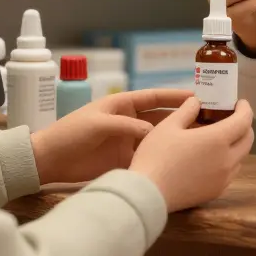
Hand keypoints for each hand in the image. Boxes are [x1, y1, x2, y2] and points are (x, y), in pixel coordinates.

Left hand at [31, 89, 192, 184]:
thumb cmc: (70, 133)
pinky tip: (179, 160)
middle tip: (205, 120)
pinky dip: (162, 157)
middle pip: (161, 117)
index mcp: (121, 104)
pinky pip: (148, 156)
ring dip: (175, 138)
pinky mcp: (125, 160)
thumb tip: (154, 132)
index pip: (154, 97)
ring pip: (158, 138)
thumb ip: (127, 126)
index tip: (197, 95)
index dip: (174, 95)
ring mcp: (128, 141)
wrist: (49, 160)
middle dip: (181, 117)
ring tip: (198, 140)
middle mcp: (128, 121)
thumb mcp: (98, 123)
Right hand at [130, 97, 254, 211]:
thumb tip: (197, 102)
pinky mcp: (215, 192)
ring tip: (219, 138)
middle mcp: (227, 160)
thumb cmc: (156, 156)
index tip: (239, 103)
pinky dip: (228, 161)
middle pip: (248, 139)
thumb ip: (187, 110)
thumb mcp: (168, 126)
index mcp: (218, 139)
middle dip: (244, 126)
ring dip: (236, 144)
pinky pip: (230, 173)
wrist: (148, 195)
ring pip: (240, 157)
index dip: (245, 109)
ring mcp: (223, 179)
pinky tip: (211, 158)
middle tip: (230, 118)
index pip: (244, 120)